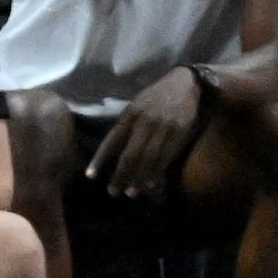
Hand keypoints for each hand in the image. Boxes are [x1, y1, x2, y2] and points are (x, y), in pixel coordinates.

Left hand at [90, 65, 206, 200]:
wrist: (186, 85)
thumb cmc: (158, 96)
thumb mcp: (137, 104)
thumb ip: (127, 123)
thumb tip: (115, 144)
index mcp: (129, 115)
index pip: (111, 141)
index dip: (101, 159)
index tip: (91, 176)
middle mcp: (143, 123)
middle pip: (129, 154)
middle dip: (120, 175)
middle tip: (113, 192)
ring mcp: (162, 130)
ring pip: (147, 160)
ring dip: (138, 178)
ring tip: (130, 193)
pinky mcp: (179, 135)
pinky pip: (166, 158)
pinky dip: (156, 172)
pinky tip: (150, 184)